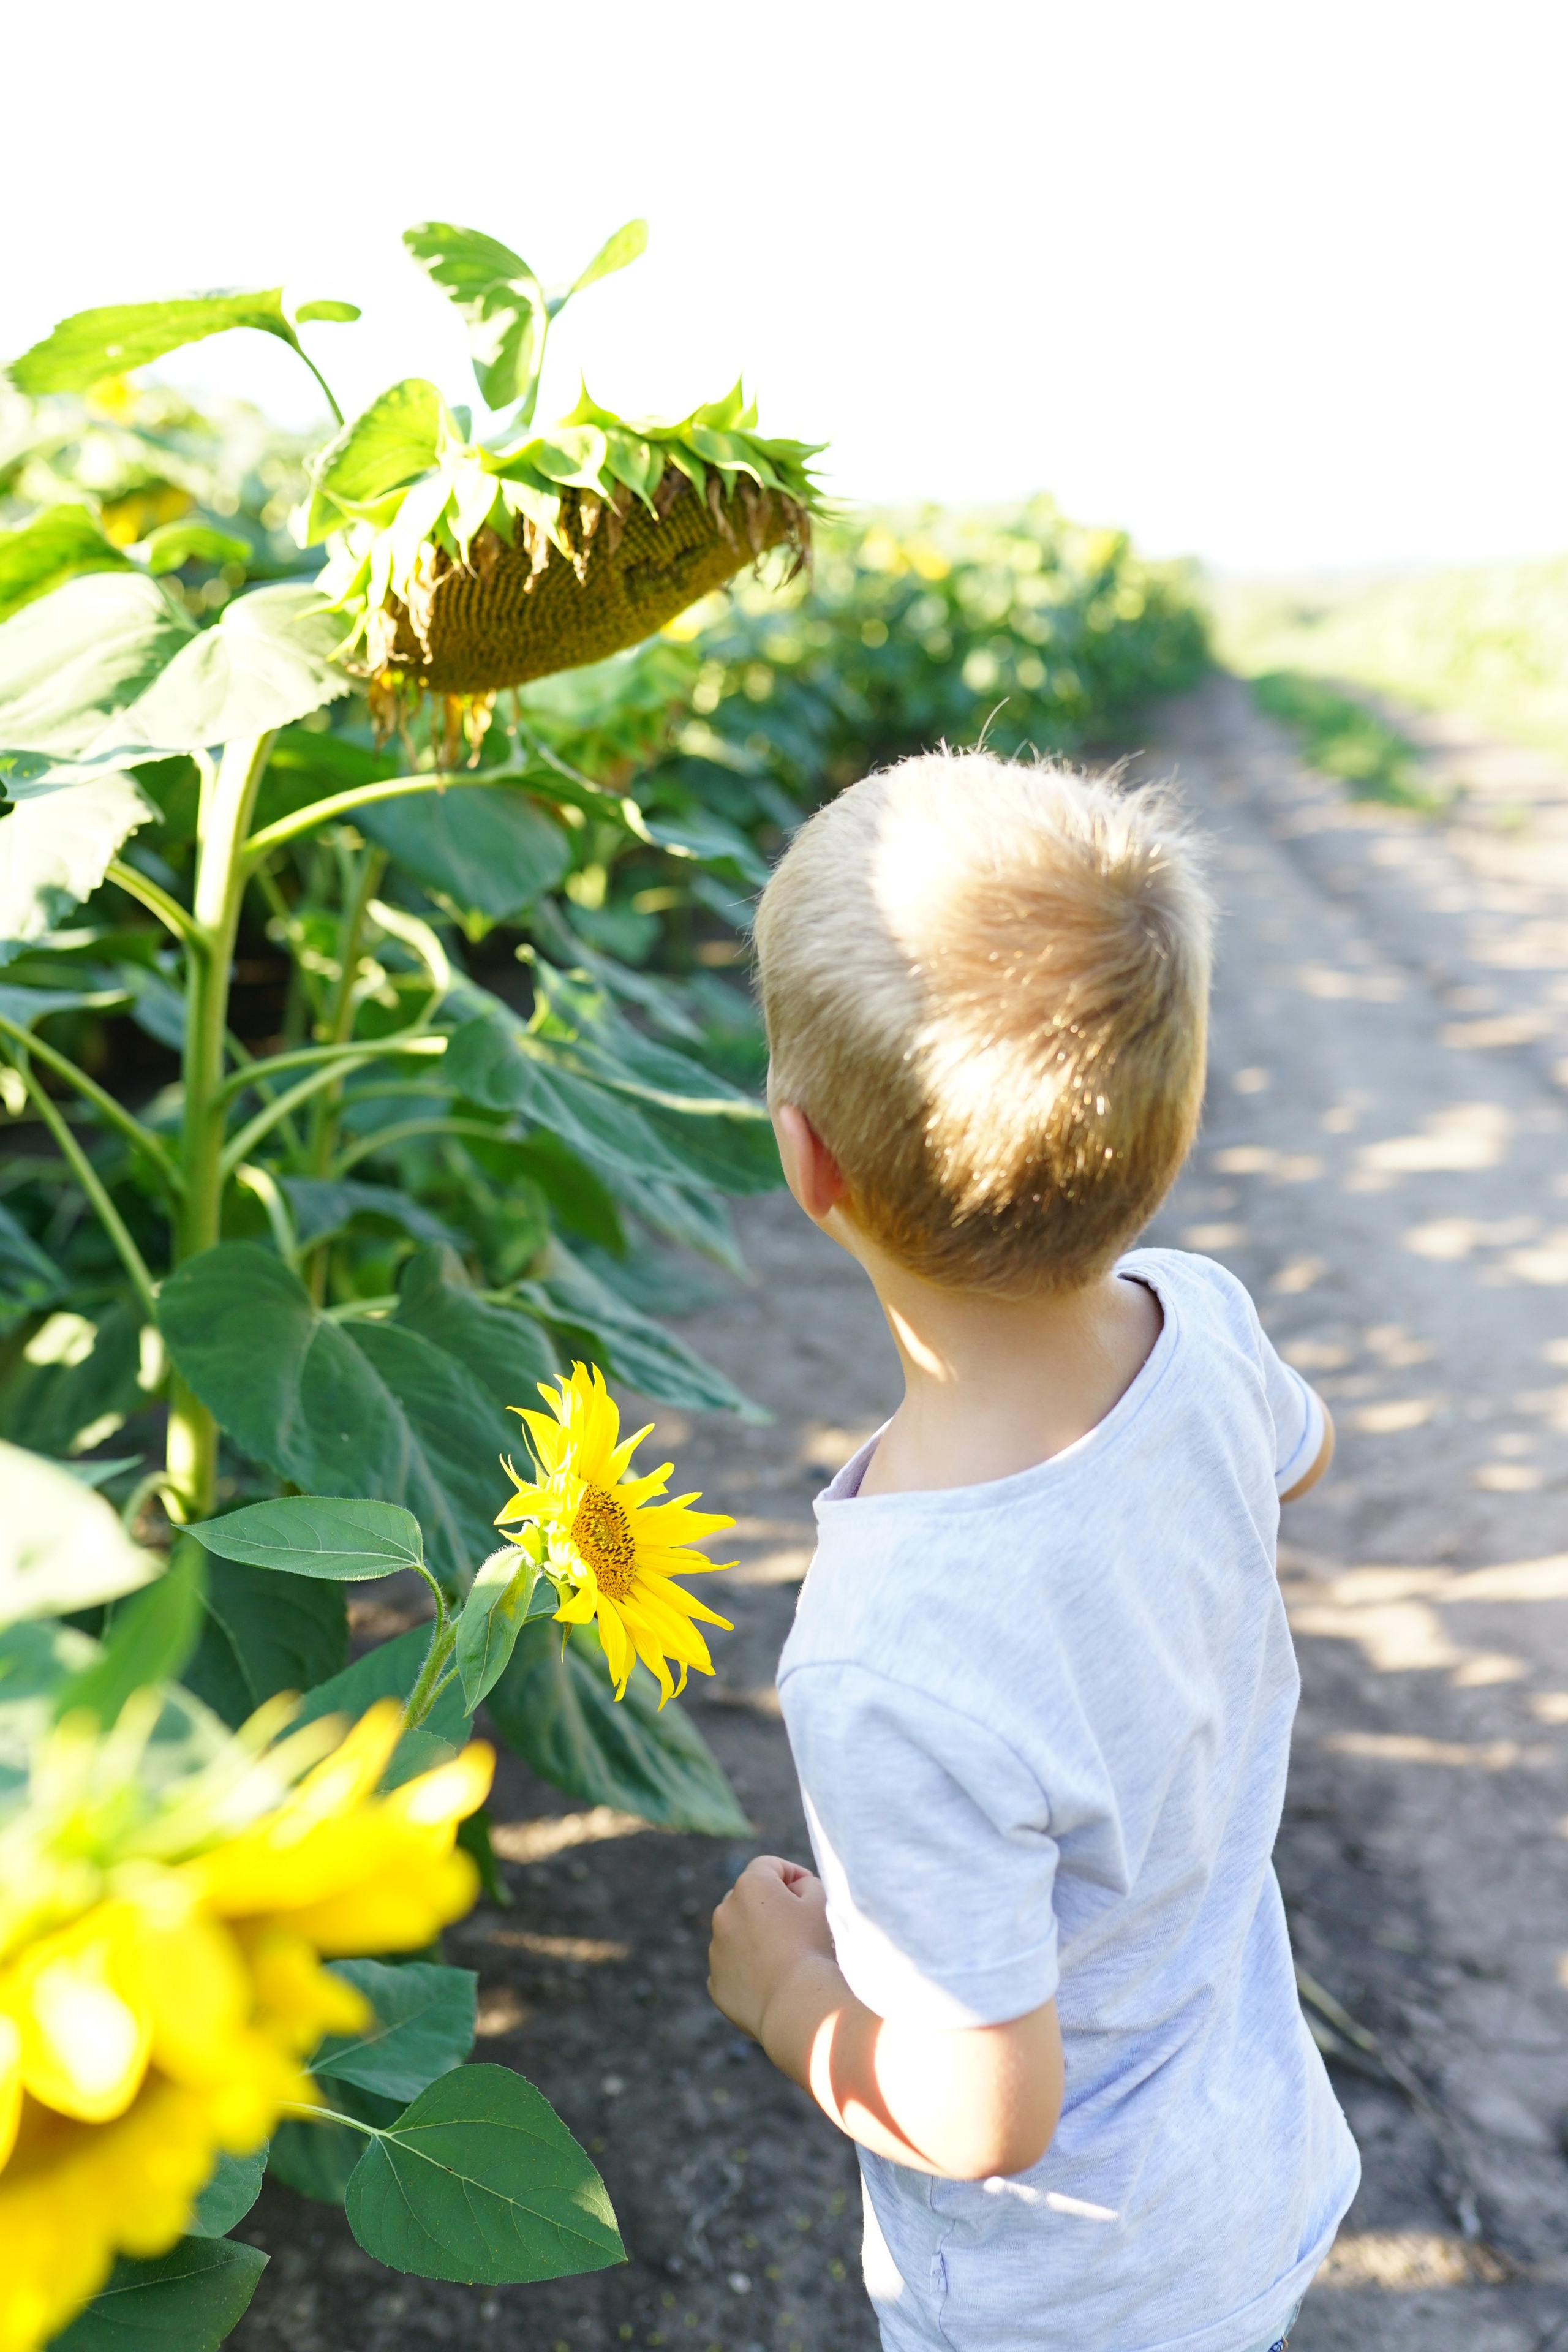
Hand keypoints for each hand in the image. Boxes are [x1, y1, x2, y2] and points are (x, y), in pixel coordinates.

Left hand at [708, 1855, 835, 2043]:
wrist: (797, 2006)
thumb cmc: (813, 1948)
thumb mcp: (822, 1902)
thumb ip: (807, 1884)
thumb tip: (793, 1889)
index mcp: (750, 1886)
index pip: (770, 1866)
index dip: (792, 1875)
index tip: (809, 1893)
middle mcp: (725, 1912)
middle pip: (748, 1899)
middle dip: (769, 1906)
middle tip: (798, 1927)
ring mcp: (717, 1949)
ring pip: (737, 1934)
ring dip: (755, 1937)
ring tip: (786, 1959)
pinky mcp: (716, 1983)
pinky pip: (732, 1967)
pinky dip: (747, 1969)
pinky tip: (772, 1982)